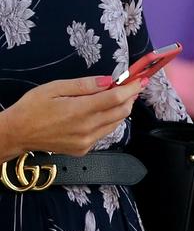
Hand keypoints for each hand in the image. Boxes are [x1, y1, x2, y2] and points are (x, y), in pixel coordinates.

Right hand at [0, 76, 145, 159]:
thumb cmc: (32, 107)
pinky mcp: (83, 149)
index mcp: (79, 111)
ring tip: (114, 98)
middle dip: (129, 98)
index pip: (116, 98)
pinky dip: (108, 121)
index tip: (140, 80)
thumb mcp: (55, 88)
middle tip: (129, 87)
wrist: (16, 134)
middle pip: (122, 112)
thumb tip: (109, 81)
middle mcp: (86, 128)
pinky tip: (98, 113)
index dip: (131, 88)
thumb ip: (84, 85)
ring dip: (120, 109)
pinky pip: (104, 133)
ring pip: (116, 123)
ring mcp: (86, 142)